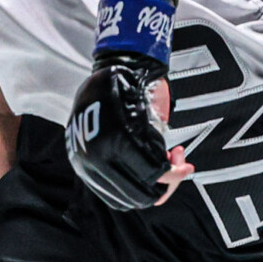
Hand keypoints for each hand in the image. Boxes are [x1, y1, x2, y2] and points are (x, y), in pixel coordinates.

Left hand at [66, 0, 190, 209]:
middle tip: (178, 166)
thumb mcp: (116, 135)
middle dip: (163, 187)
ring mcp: (105, 151)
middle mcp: (90, 160)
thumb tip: (154, 198)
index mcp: (83, 160)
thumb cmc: (123, 97)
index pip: (118, 196)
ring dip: (170, 178)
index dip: (147, 192)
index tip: (163, 176)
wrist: (126, 63)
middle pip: (135, 197)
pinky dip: (173, 167)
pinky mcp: (123, 140)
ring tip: (180, 158)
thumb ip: (126, 164)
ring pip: (147, 186)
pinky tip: (180, 155)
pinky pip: (155, 169)